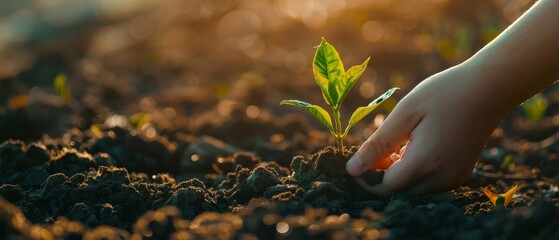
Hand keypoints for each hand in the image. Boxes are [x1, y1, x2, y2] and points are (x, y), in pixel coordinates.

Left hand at [346, 62, 509, 196]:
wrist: (489, 88)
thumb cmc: (443, 93)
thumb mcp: (404, 114)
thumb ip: (377, 145)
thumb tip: (351, 169)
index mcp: (424, 163)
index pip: (383, 189)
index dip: (364, 179)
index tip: (356, 160)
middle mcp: (441, 178)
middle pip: (398, 192)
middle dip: (381, 176)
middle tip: (380, 147)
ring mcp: (454, 179)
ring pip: (413, 190)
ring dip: (398, 174)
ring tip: (400, 143)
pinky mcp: (460, 175)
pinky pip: (429, 184)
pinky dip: (416, 172)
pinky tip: (415, 147)